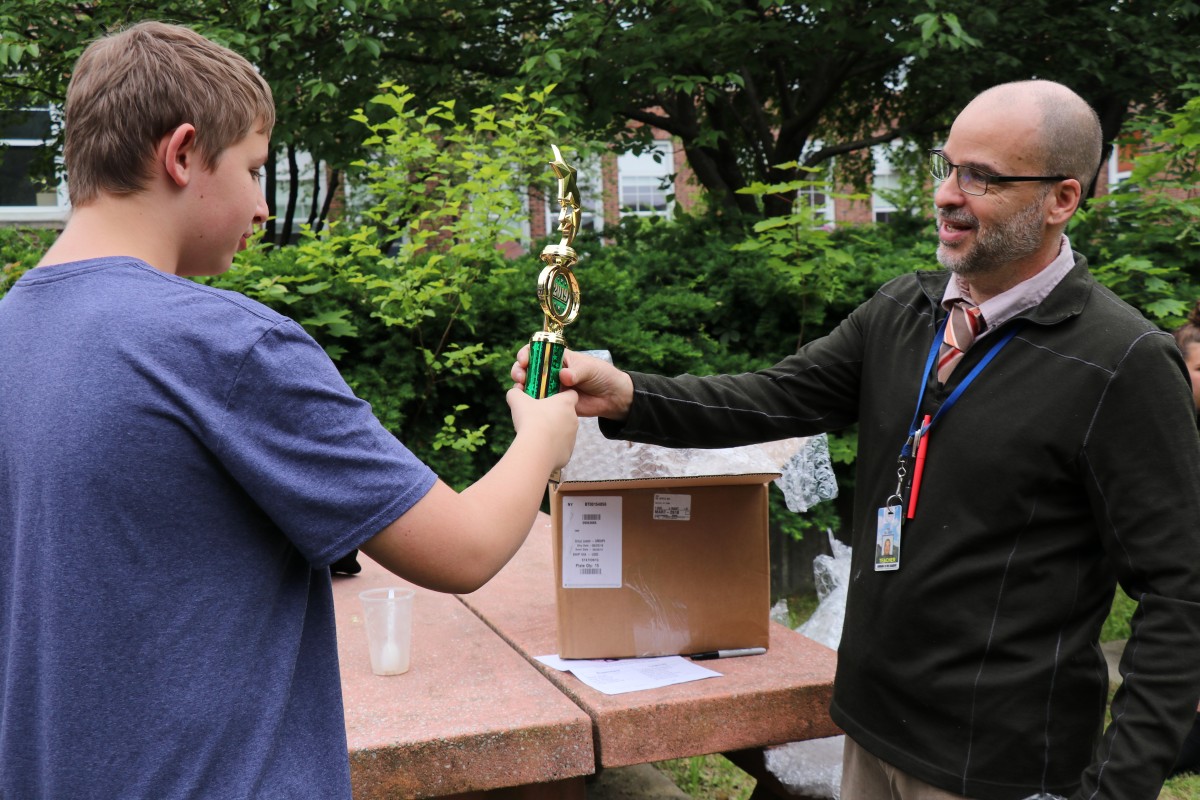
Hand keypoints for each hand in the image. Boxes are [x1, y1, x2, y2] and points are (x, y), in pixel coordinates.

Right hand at [506, 387, 578, 469]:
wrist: (536, 450)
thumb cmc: (530, 421)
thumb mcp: (518, 401)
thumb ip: (516, 393)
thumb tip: (514, 392)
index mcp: (566, 404)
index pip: (571, 394)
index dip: (561, 396)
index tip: (549, 399)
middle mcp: (573, 420)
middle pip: (566, 415)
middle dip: (553, 416)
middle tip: (537, 418)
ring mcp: (572, 437)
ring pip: (563, 432)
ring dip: (552, 432)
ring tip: (536, 435)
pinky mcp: (568, 453)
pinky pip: (560, 448)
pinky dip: (551, 448)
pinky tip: (539, 448)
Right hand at [511, 346, 632, 420]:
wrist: (611, 397)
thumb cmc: (601, 375)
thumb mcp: (589, 368)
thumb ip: (576, 372)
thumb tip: (563, 377)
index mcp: (558, 357)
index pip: (537, 351)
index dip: (527, 353)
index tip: (524, 360)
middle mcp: (551, 371)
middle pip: (527, 368)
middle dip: (519, 370)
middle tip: (520, 376)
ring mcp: (550, 388)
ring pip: (529, 385)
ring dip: (521, 386)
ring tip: (521, 388)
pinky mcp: (552, 404)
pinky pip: (537, 402)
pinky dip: (529, 402)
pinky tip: (527, 404)